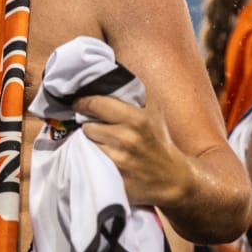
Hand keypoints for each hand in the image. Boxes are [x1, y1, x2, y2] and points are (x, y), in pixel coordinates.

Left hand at [73, 94, 190, 209]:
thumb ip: (133, 91)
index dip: (83, 102)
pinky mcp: (112, 178)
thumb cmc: (159, 139)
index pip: (95, 104)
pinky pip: (89, 161)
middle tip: (94, 124)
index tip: (79, 103)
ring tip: (101, 140)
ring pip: (86, 144)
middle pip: (87, 125)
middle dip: (88, 123)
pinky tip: (100, 154)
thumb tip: (109, 73)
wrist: (171, 178)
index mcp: (136, 119)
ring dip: (89, 141)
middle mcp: (126, 139)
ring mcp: (118, 161)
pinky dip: (91, 157)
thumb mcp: (153, 110)